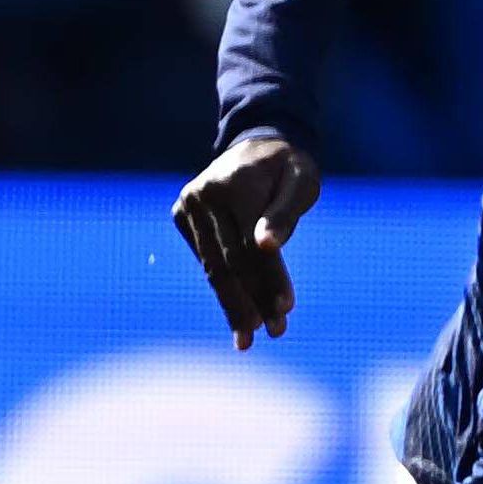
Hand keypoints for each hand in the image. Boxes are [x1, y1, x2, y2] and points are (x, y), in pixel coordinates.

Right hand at [172, 129, 322, 345]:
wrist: (256, 145)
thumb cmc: (288, 167)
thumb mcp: (301, 181)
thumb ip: (286, 213)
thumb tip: (267, 246)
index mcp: (234, 185)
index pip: (250, 245)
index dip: (269, 279)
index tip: (285, 310)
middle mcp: (204, 196)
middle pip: (229, 261)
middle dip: (252, 300)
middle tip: (274, 332)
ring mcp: (188, 206)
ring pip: (213, 267)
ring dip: (234, 305)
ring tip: (248, 338)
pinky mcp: (180, 216)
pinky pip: (206, 260)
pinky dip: (222, 286)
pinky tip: (238, 311)